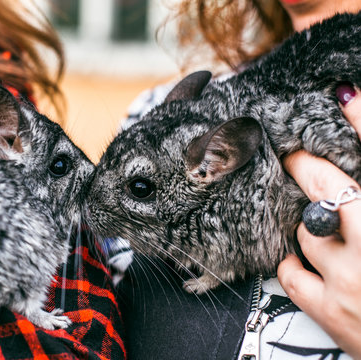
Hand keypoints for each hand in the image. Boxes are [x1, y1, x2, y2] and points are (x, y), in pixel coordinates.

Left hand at [278, 83, 360, 358]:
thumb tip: (352, 146)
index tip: (342, 97)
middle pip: (328, 185)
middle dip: (308, 165)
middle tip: (296, 156)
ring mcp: (351, 279)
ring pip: (308, 230)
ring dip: (315, 226)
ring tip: (332, 233)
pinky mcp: (330, 310)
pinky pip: (289, 270)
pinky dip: (296, 262)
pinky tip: (312, 262)